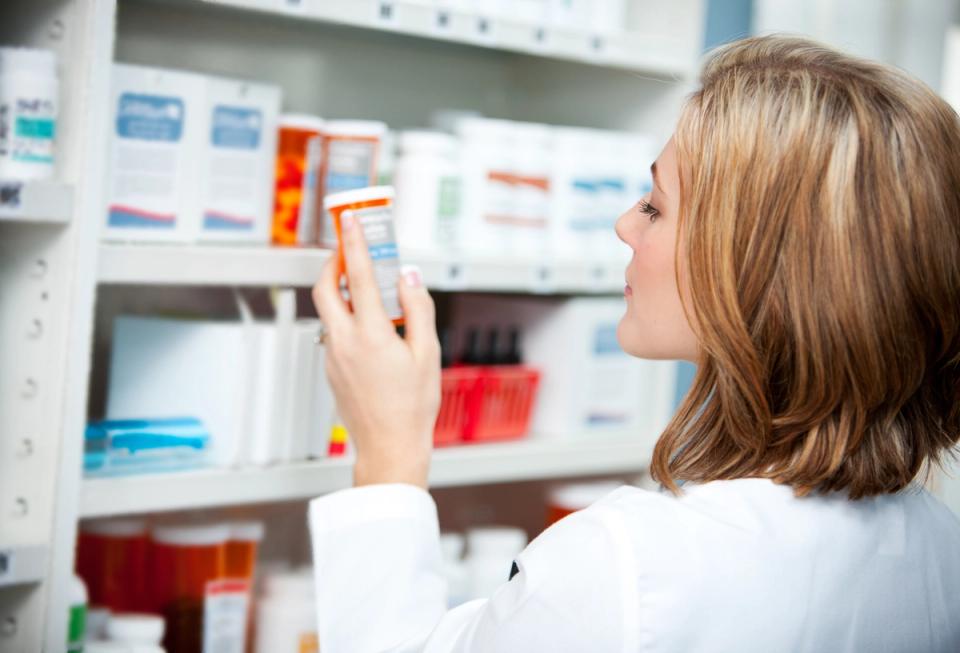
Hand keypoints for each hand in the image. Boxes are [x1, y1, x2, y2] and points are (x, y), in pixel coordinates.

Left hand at [312, 212, 440, 488]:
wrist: (389, 448)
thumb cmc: (412, 407)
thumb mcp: (428, 354)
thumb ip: (418, 309)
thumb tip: (408, 276)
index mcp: (370, 334)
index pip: (358, 275)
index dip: (354, 242)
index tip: (351, 218)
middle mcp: (344, 341)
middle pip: (324, 287)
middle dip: (332, 261)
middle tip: (349, 248)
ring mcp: (333, 356)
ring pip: (327, 310)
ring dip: (339, 289)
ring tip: (364, 285)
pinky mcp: (331, 369)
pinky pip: (334, 332)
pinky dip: (345, 316)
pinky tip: (369, 326)